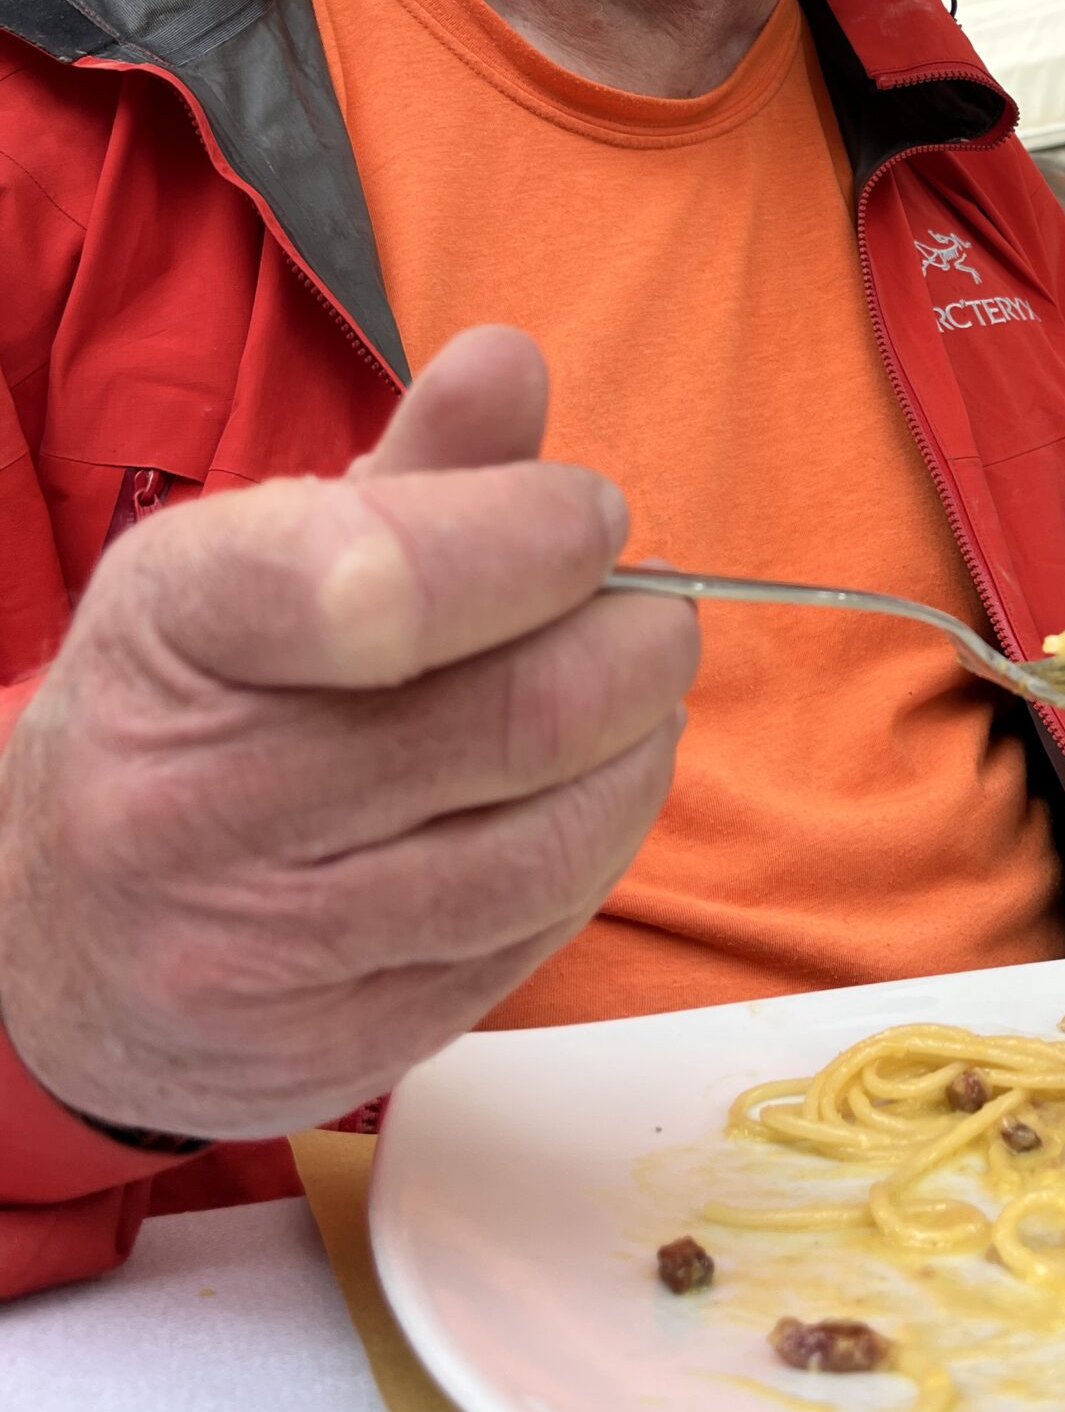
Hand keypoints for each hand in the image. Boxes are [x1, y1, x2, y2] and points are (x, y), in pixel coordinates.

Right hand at [0, 326, 697, 1138]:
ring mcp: (253, 943)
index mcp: (178, 624)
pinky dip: (591, 857)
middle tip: (658, 614)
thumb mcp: (262, 555)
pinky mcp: (323, 1049)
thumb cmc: (198, 700)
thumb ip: (416, 469)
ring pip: (541, 846)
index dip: (532, 538)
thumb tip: (511, 362)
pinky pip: (523, 945)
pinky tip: (582, 802)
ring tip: (640, 703)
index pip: (380, 578)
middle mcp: (191, 795)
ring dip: (638, 755)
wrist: (48, 927)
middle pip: (510, 718)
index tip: (593, 520)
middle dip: (635, 648)